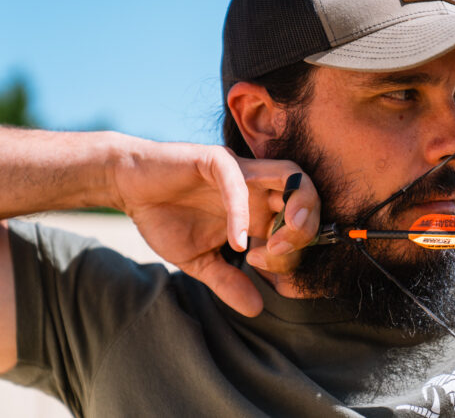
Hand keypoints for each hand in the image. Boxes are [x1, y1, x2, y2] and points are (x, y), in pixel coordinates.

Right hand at [110, 139, 319, 315]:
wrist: (128, 189)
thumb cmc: (165, 218)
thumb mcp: (199, 260)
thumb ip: (228, 281)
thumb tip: (256, 310)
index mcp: (260, 209)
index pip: (300, 224)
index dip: (293, 251)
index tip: (260, 267)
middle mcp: (258, 187)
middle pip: (307, 195)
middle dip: (308, 227)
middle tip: (281, 253)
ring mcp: (241, 170)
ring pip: (290, 174)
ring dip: (296, 205)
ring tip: (280, 240)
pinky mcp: (216, 160)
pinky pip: (238, 181)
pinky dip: (242, 212)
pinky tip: (236, 240)